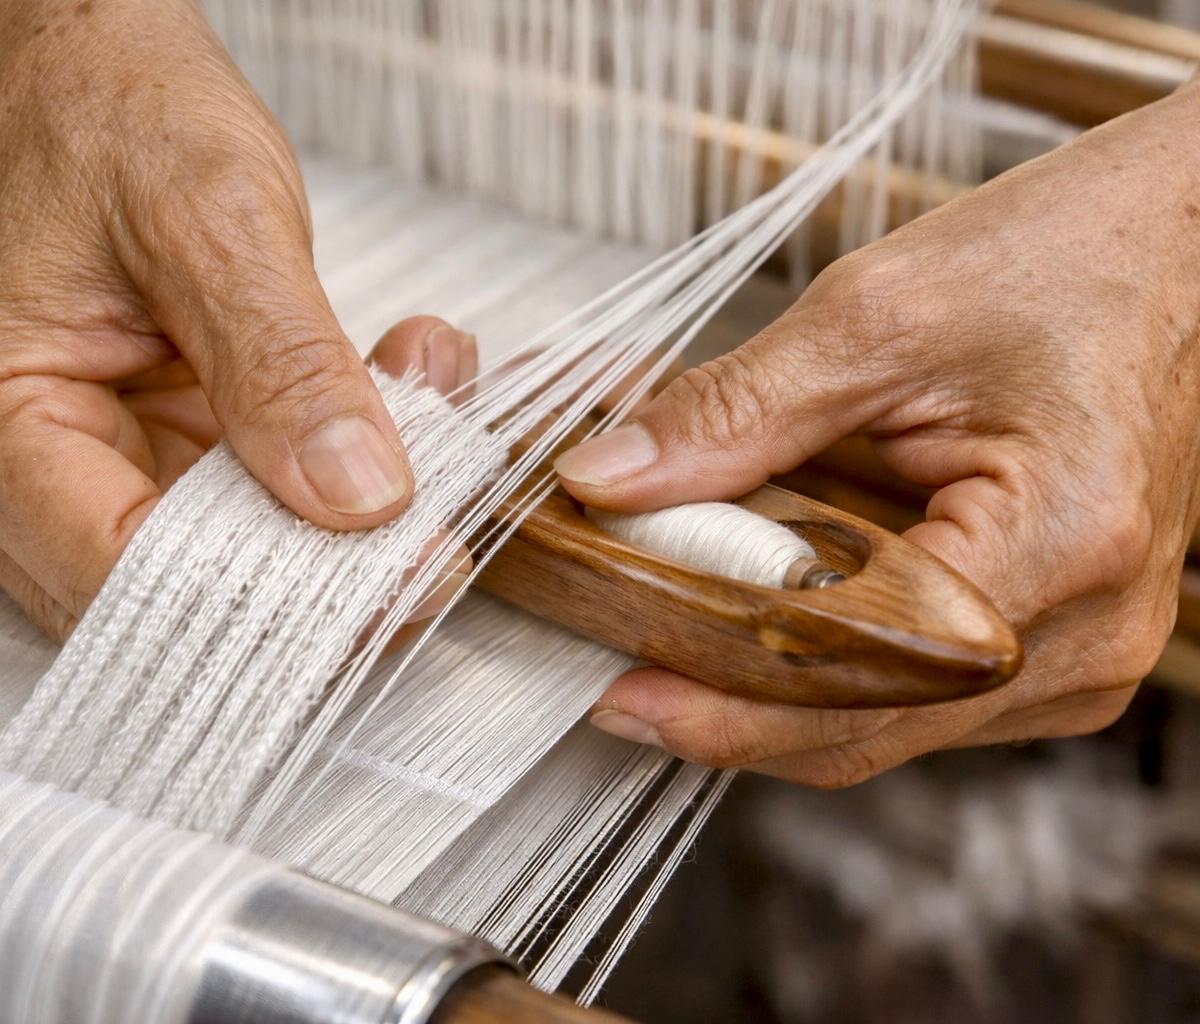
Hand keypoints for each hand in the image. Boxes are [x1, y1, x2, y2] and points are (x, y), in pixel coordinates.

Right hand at [0, 0, 476, 638]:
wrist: (66, 59)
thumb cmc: (98, 105)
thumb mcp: (213, 216)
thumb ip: (286, 365)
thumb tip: (357, 500)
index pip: (127, 584)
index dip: (278, 599)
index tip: (408, 568)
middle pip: (174, 600)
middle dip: (326, 559)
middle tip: (444, 507)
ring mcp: (59, 479)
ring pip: (222, 566)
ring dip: (339, 509)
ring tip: (423, 406)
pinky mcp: (124, 460)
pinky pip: (235, 511)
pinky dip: (321, 467)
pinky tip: (388, 394)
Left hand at [556, 82, 1199, 786]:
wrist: (1180, 247)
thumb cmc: (1066, 259)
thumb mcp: (875, 316)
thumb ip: (732, 412)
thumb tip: (606, 480)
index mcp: (1061, 540)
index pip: (864, 674)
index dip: (724, 696)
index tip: (617, 683)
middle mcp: (1086, 630)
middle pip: (863, 725)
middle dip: (721, 699)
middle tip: (604, 665)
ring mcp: (1077, 651)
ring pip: (879, 721)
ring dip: (760, 680)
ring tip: (659, 623)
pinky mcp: (1049, 642)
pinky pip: (910, 691)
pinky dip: (816, 657)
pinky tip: (745, 608)